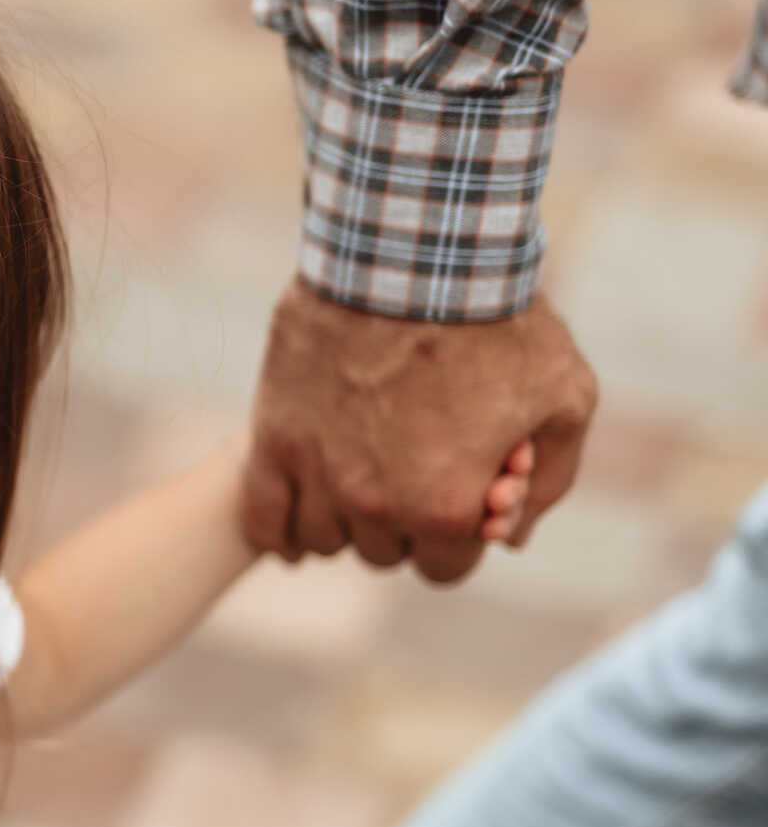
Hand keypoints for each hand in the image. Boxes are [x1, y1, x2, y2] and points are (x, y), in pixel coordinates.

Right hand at [242, 279, 596, 581]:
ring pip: (322, 538)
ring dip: (343, 519)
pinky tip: (296, 520)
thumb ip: (547, 480)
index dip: (459, 537)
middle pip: (381, 552)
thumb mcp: (563, 399)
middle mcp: (376, 505)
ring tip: (361, 475)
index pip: (444, 567)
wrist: (414, 258)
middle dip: (404, 523)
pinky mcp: (274, 438)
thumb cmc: (497, 324)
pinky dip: (279, 527)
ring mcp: (317, 473)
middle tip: (413, 470)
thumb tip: (509, 534)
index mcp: (447, 507)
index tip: (461, 498)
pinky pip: (262, 515)